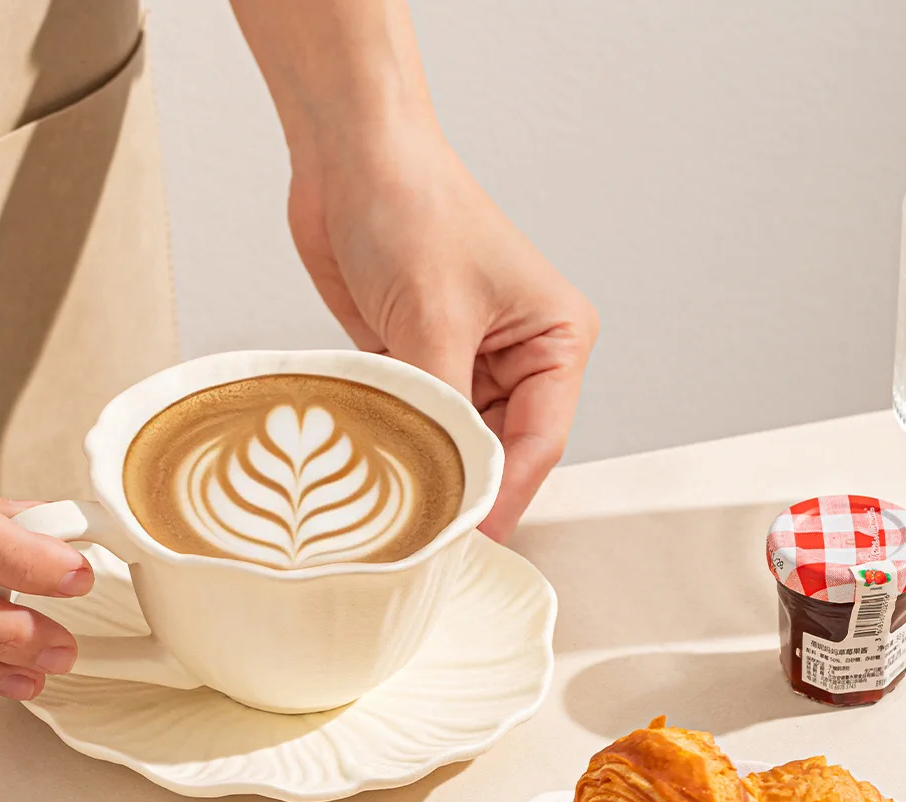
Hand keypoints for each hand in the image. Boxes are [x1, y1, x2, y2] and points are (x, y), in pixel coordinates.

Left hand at [287, 132, 597, 538]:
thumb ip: (442, 412)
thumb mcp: (435, 318)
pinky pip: (413, 423)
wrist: (349, 156)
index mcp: (556, 340)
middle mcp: (520, 357)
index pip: (537, 444)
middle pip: (498, 452)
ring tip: (395, 506)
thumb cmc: (413, 205)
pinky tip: (373, 468)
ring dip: (424, 468)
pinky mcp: (419, 362)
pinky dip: (394, 444)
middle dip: (462, 487)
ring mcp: (466, 362)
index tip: (469, 542)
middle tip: (426, 536)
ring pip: (454, 443)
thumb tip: (443, 489)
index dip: (502, 497)